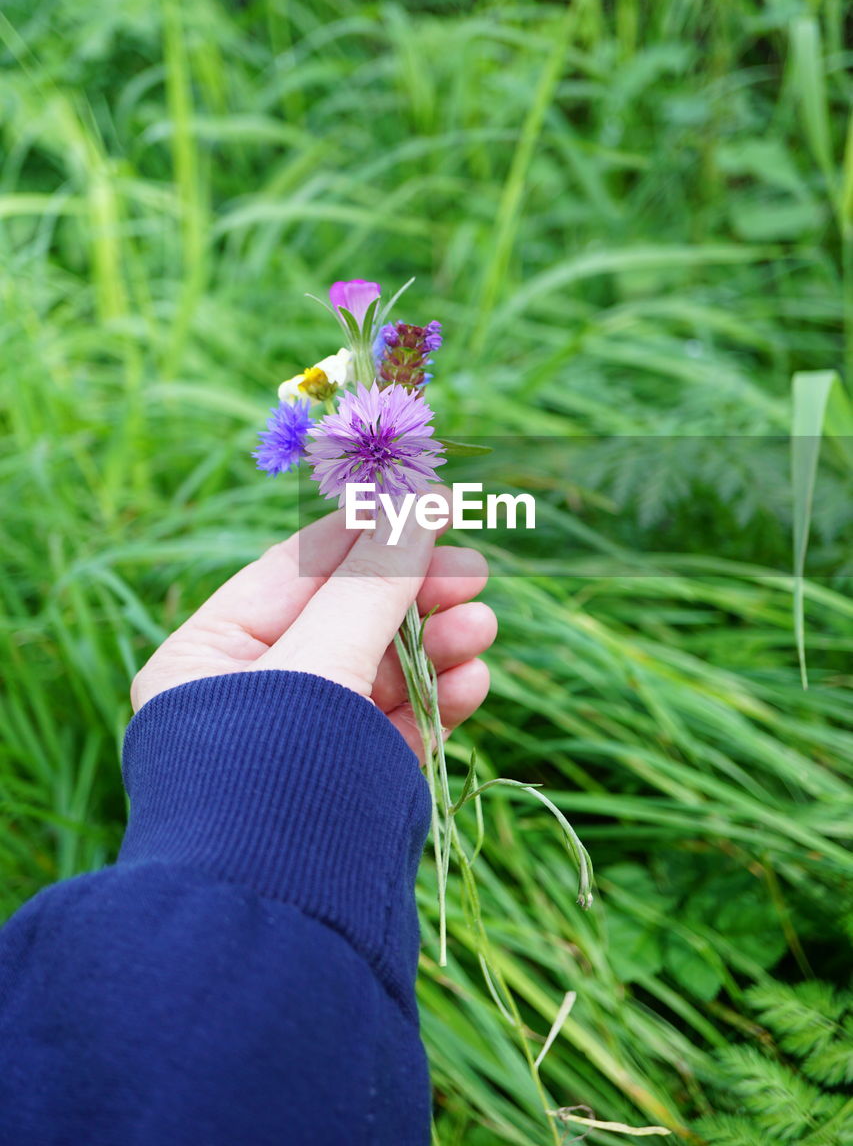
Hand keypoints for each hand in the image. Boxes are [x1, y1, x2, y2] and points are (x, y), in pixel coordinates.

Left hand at [131, 492, 495, 759]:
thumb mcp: (325, 657)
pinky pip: (396, 722)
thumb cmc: (277, 771)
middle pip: (346, 617)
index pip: (297, 571)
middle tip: (475, 571)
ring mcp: (303, 741)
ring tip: (483, 628)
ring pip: (380, 669)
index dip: (367, 532)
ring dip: (435, 644)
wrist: (279, 921)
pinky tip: (474, 680)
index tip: (433, 503)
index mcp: (210, 656)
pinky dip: (437, 698)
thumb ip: (374, 581)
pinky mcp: (349, 782)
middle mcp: (251, 694)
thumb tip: (417, 504)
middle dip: (413, 593)